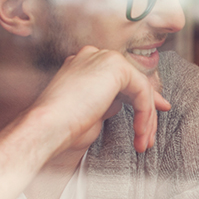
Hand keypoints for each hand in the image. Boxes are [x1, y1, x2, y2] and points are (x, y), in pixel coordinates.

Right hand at [30, 45, 170, 153]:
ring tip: (143, 142)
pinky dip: (145, 113)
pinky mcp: (115, 66)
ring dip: (146, 118)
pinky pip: (142, 91)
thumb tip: (127, 101)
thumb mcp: (94, 111)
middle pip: (134, 82)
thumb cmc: (64, 126)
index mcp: (85, 64)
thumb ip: (111, 100)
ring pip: (140, 88)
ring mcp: (104, 58)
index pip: (121, 80)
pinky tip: (140, 132)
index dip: (140, 99)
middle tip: (150, 137)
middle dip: (148, 110)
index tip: (149, 121)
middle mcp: (94, 56)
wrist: (48, 126)